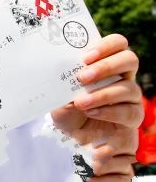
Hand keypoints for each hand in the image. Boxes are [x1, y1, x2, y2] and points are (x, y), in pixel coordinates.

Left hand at [51, 34, 142, 181]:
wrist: (69, 136)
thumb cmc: (65, 107)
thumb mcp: (58, 92)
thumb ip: (61, 79)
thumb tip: (49, 66)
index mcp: (106, 64)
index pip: (118, 44)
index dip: (107, 45)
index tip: (84, 57)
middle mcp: (123, 78)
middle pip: (130, 60)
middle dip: (106, 67)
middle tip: (83, 77)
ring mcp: (130, 98)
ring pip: (130, 89)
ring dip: (104, 94)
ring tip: (81, 102)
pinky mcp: (131, 119)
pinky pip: (130, 114)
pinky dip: (110, 113)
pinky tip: (92, 114)